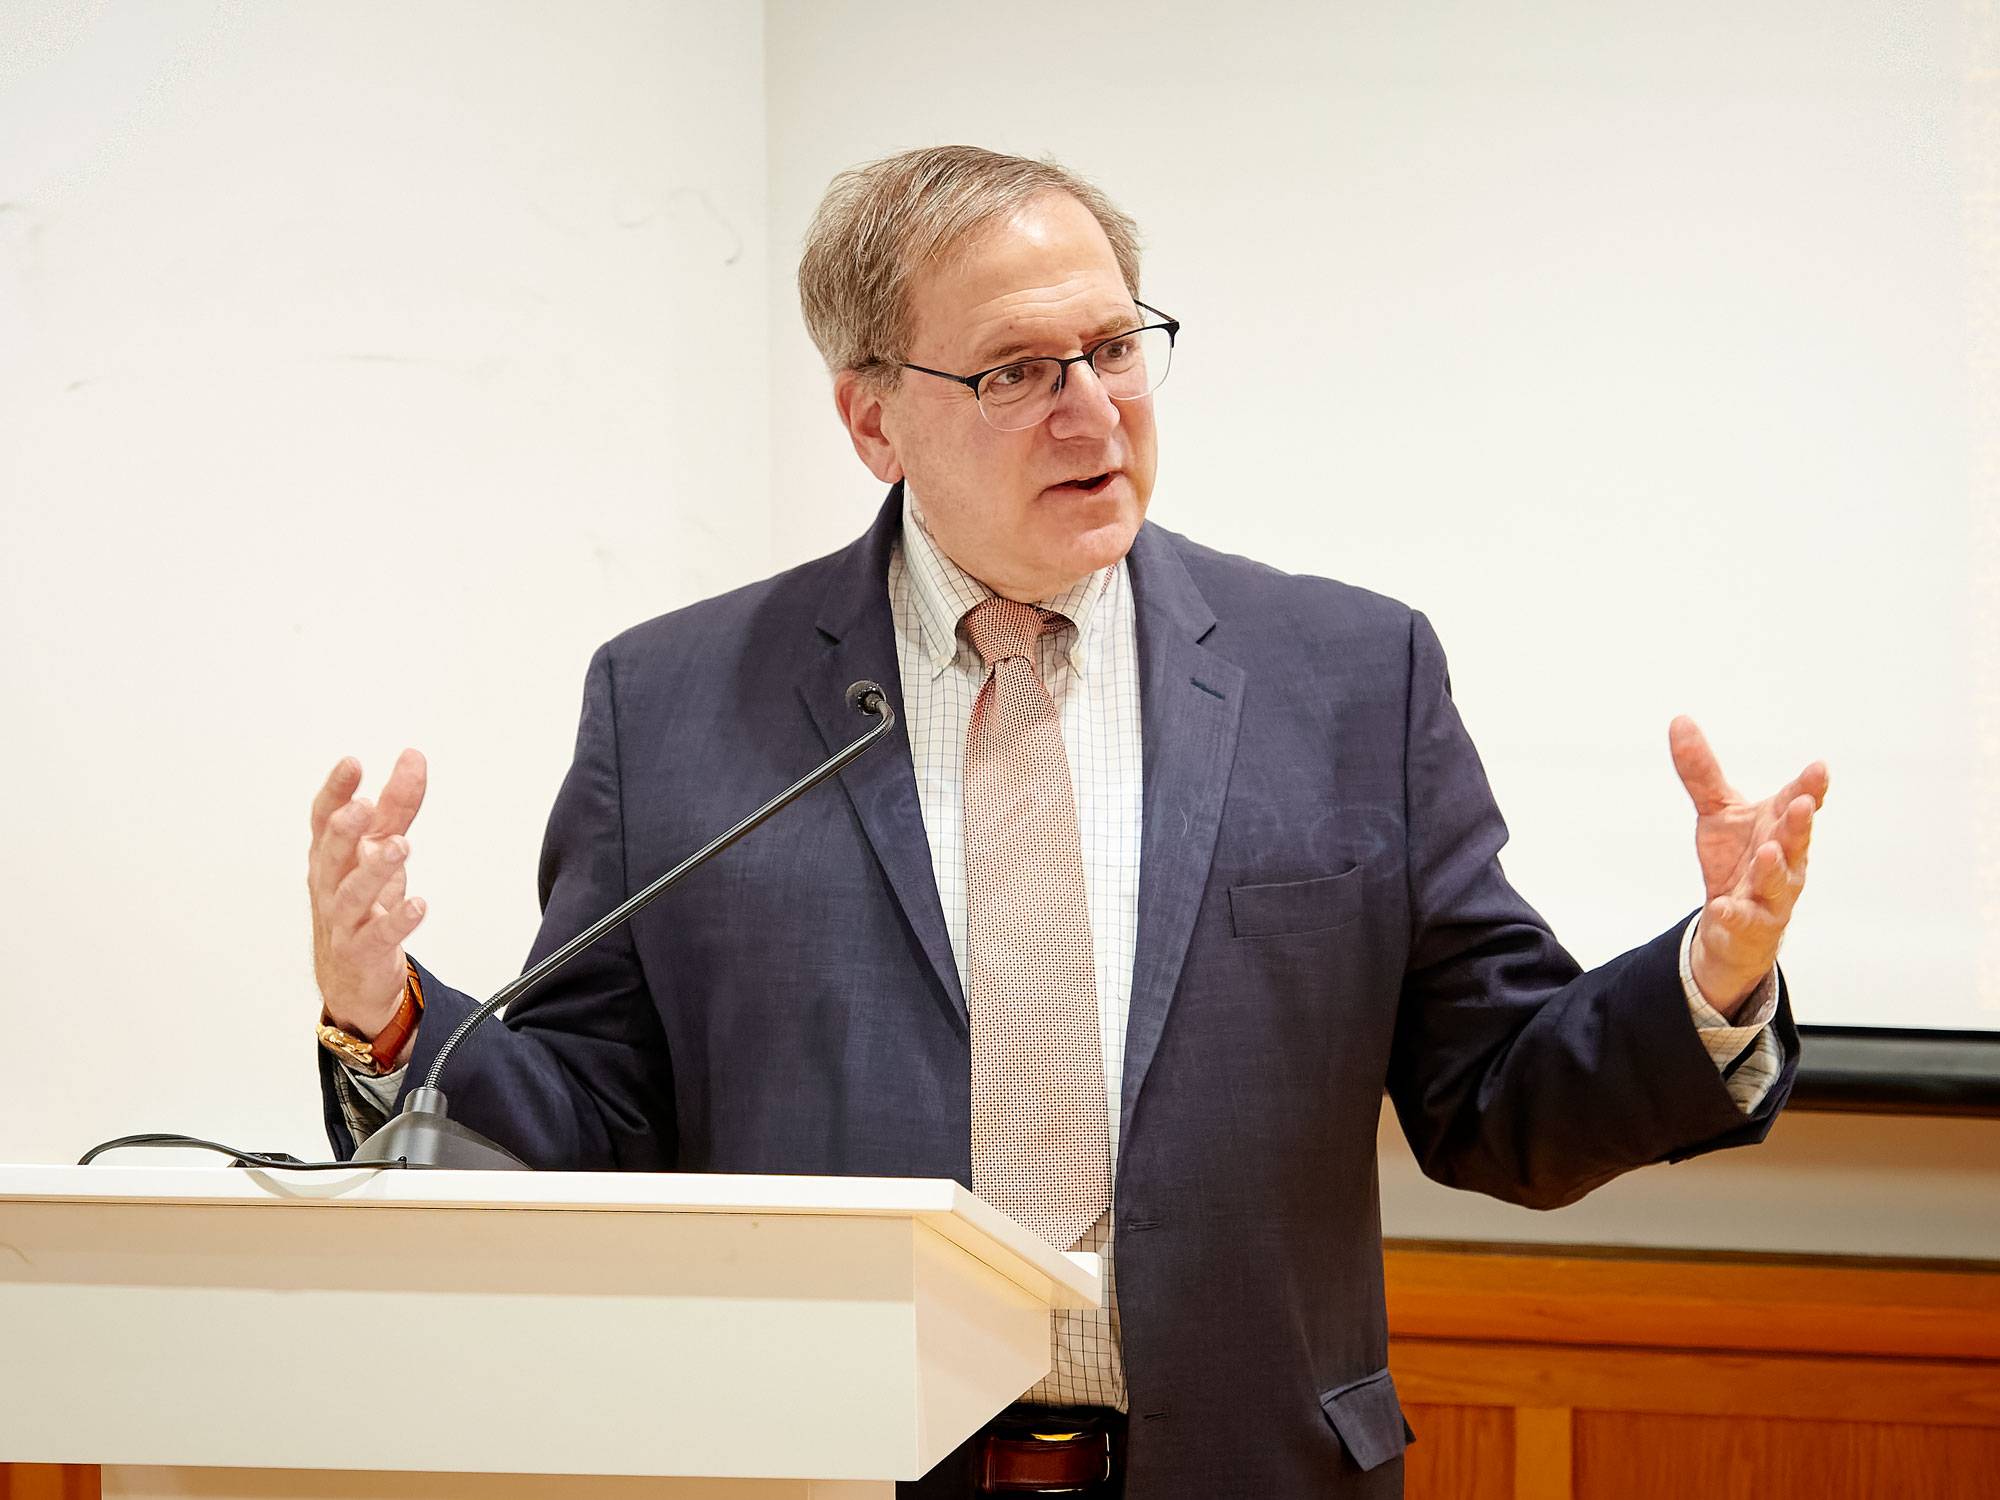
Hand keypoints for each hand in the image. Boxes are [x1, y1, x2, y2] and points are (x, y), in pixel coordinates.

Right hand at [309, 749, 428, 1042]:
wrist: (352, 976)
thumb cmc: (364, 902)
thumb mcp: (380, 847)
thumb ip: (397, 805)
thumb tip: (413, 757)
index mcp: (331, 855)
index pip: (324, 819)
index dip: (335, 792)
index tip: (352, 764)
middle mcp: (330, 885)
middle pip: (331, 853)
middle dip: (345, 829)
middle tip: (364, 804)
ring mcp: (343, 920)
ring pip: (351, 894)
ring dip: (374, 869)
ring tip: (399, 846)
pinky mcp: (362, 952)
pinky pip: (378, 936)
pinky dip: (397, 920)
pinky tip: (418, 905)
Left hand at [1669, 717, 1827, 1016]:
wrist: (1731, 920)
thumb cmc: (1736, 857)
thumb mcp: (1715, 811)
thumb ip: (1702, 772)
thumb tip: (1679, 720)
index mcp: (1779, 826)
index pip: (1798, 802)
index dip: (1810, 787)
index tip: (1819, 768)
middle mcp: (1785, 858)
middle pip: (1796, 840)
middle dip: (1800, 823)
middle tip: (1803, 803)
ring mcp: (1771, 894)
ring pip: (1779, 882)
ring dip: (1775, 867)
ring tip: (1769, 851)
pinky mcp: (1752, 924)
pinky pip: (1745, 920)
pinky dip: (1734, 913)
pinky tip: (1721, 908)